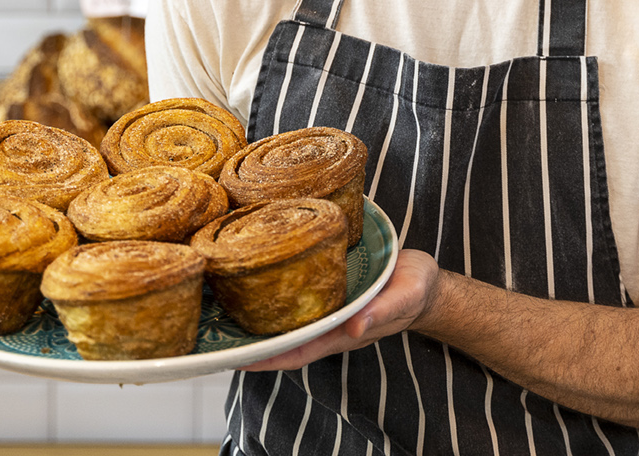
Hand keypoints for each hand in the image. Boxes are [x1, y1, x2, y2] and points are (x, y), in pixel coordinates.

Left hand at [237, 248, 441, 370]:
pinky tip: (255, 277)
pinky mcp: (329, 288)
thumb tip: (354, 329)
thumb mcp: (405, 296)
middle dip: (249, 340)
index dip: (266, 360)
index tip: (236, 360)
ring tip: (220, 306)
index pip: (296, 353)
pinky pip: (296, 296)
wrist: (425, 279)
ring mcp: (327, 307)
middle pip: (281, 339)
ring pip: (285, 319)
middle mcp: (328, 323)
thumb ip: (382, 311)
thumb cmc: (416, 289)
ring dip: (256, 318)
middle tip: (213, 332)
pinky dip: (274, 294)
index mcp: (342, 331)